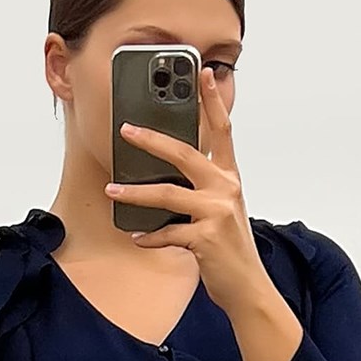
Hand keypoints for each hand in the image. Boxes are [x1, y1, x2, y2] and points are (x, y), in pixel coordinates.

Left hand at [105, 65, 272, 317]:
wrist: (247, 286)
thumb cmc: (230, 247)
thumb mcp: (222, 210)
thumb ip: (201, 188)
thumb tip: (164, 174)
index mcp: (230, 178)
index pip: (222, 130)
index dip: (213, 101)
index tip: (204, 74)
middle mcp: (226, 189)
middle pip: (185, 154)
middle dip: (152, 140)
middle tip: (126, 130)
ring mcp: (217, 214)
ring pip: (167, 194)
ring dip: (135, 193)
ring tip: (112, 190)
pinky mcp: (206, 239)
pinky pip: (167, 233)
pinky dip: (149, 236)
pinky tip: (136, 236)